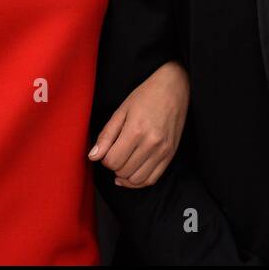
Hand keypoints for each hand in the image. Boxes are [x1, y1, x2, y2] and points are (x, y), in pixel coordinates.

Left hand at [88, 61, 188, 187]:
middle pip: (123, 171)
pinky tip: (132, 174)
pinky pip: (152, 179)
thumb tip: (93, 157)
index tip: (107, 149)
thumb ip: (106, 135)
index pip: (112, 161)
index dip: (105, 158)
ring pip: (137, 179)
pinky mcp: (170, 154)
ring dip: (125, 176)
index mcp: (136, 130)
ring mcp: (163, 151)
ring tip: (123, 163)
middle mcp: (151, 143)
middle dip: (114, 166)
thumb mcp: (121, 111)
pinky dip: (139, 182)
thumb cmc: (146, 96)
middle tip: (115, 153)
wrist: (174, 87)